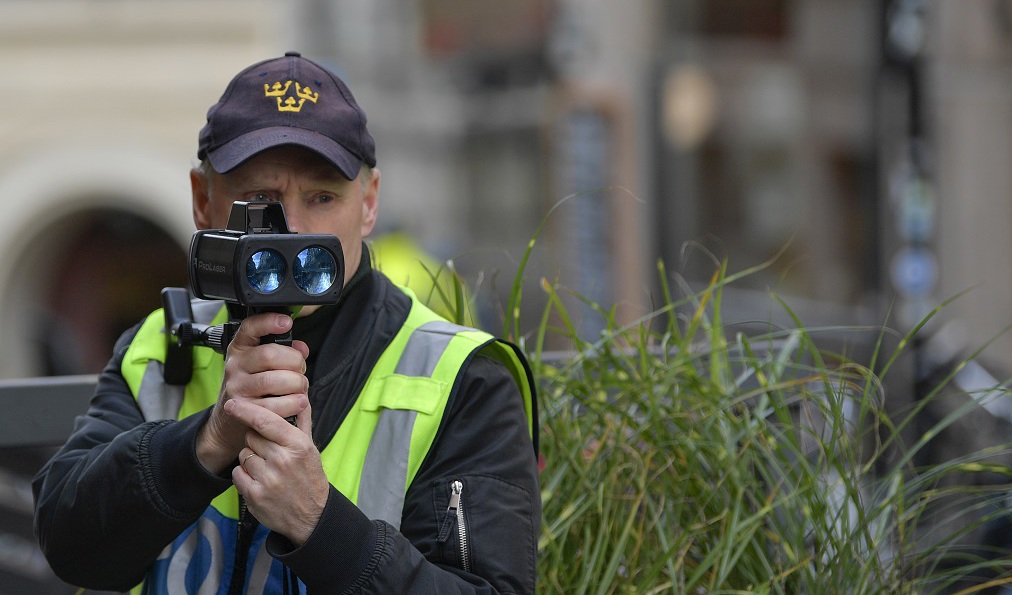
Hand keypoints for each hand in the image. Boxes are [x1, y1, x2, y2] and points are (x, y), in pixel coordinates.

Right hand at [196, 312, 309, 473]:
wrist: (229, 419)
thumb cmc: (252, 387)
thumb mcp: (262, 365)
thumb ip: (284, 352)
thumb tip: (301, 347)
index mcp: (240, 348)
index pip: (250, 327)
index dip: (268, 321)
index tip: (285, 322)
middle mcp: (235, 365)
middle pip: (270, 354)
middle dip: (295, 362)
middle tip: (300, 370)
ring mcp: (237, 388)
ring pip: (274, 380)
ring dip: (296, 384)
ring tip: (300, 388)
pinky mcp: (244, 410)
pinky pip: (275, 405)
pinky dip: (293, 404)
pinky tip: (296, 403)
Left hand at [229, 398, 328, 545]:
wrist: (312, 516)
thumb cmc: (310, 478)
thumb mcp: (311, 448)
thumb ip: (303, 421)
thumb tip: (301, 396)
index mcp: (297, 445)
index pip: (265, 420)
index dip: (246, 409)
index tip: (232, 404)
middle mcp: (282, 460)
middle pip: (251, 437)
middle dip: (257, 442)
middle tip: (271, 454)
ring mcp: (267, 479)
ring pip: (243, 455)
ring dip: (251, 460)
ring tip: (268, 470)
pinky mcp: (255, 495)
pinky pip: (237, 474)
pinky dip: (244, 476)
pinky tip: (260, 481)